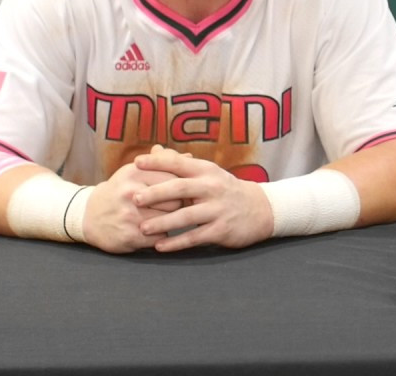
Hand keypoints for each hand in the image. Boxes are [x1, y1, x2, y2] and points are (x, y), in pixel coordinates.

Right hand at [81, 157, 183, 253]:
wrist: (88, 215)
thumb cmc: (121, 190)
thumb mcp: (137, 171)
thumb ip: (163, 163)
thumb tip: (190, 157)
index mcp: (135, 173)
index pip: (174, 178)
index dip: (181, 186)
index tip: (181, 191)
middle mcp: (131, 193)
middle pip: (175, 201)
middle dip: (178, 205)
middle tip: (173, 206)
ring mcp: (129, 216)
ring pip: (169, 221)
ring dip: (170, 222)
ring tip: (162, 218)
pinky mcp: (129, 236)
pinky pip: (160, 238)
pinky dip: (161, 236)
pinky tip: (153, 231)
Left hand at [131, 146, 273, 251]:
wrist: (260, 209)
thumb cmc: (225, 189)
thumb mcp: (208, 172)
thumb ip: (180, 163)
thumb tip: (155, 149)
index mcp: (207, 171)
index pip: (179, 163)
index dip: (158, 162)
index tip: (136, 162)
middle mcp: (212, 188)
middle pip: (181, 189)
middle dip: (156, 193)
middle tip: (135, 198)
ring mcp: (218, 209)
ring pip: (186, 216)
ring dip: (163, 222)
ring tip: (142, 227)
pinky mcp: (221, 230)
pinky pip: (195, 237)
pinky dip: (176, 242)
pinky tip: (160, 246)